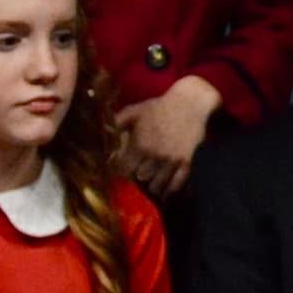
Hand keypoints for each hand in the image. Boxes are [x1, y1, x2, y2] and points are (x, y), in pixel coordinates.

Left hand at [112, 76, 217, 195]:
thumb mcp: (135, 111)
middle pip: (141, 178)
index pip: (124, 170)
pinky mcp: (187, 163)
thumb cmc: (160, 106)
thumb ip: (117, 123)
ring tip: (151, 183)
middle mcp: (154, 156)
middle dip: (138, 177)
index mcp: (140, 145)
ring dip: (153, 185)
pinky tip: (166, 190)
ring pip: (157, 185)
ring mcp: (171, 161)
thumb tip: (102, 133)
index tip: (124, 168)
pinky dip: (170, 189)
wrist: (191, 102)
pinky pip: (176, 184)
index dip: (122, 170)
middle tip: (139, 174)